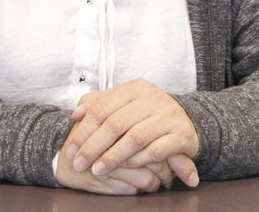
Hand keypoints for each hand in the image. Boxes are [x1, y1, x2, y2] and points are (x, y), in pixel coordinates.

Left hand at [65, 78, 199, 187]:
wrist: (187, 121)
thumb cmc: (147, 114)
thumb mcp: (124, 103)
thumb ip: (99, 104)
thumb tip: (76, 114)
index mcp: (134, 88)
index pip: (102, 107)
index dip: (84, 130)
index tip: (71, 149)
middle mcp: (152, 98)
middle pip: (115, 123)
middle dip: (93, 146)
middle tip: (79, 164)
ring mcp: (168, 115)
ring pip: (134, 137)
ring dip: (113, 157)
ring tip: (97, 170)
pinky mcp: (182, 134)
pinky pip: (156, 150)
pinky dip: (138, 160)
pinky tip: (125, 168)